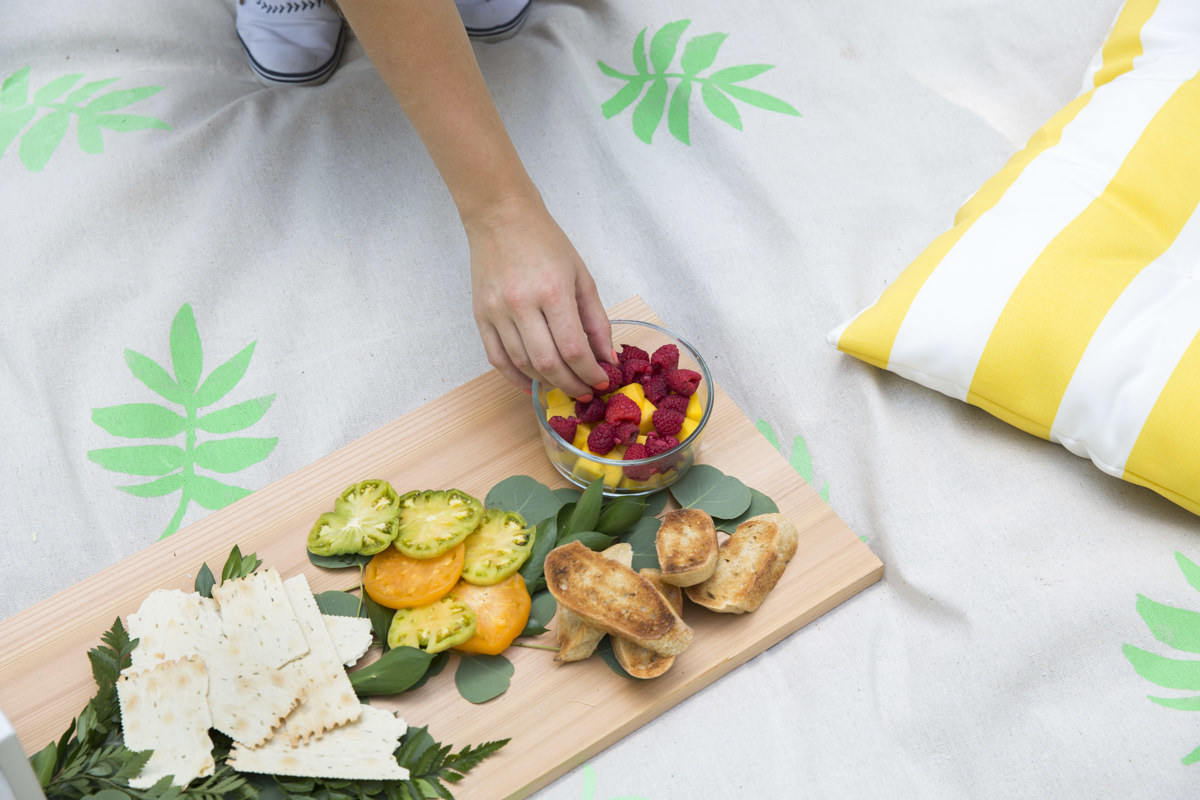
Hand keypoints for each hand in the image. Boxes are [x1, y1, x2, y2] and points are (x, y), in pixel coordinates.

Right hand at [466, 196, 614, 398]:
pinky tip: (532, 383)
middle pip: (548, 363)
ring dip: (546, 383)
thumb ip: (596, 321)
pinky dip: (515, 377)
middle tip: (585, 392)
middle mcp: (521, 304)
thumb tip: (607, 358)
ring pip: (522, 364)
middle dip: (571, 385)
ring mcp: (496, 312)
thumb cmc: (545, 242)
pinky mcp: (480, 316)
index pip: (573, 349)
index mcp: (552, 291)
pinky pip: (496, 358)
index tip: (602, 380)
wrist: (501, 217)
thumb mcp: (581, 276)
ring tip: (564, 386)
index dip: (590, 373)